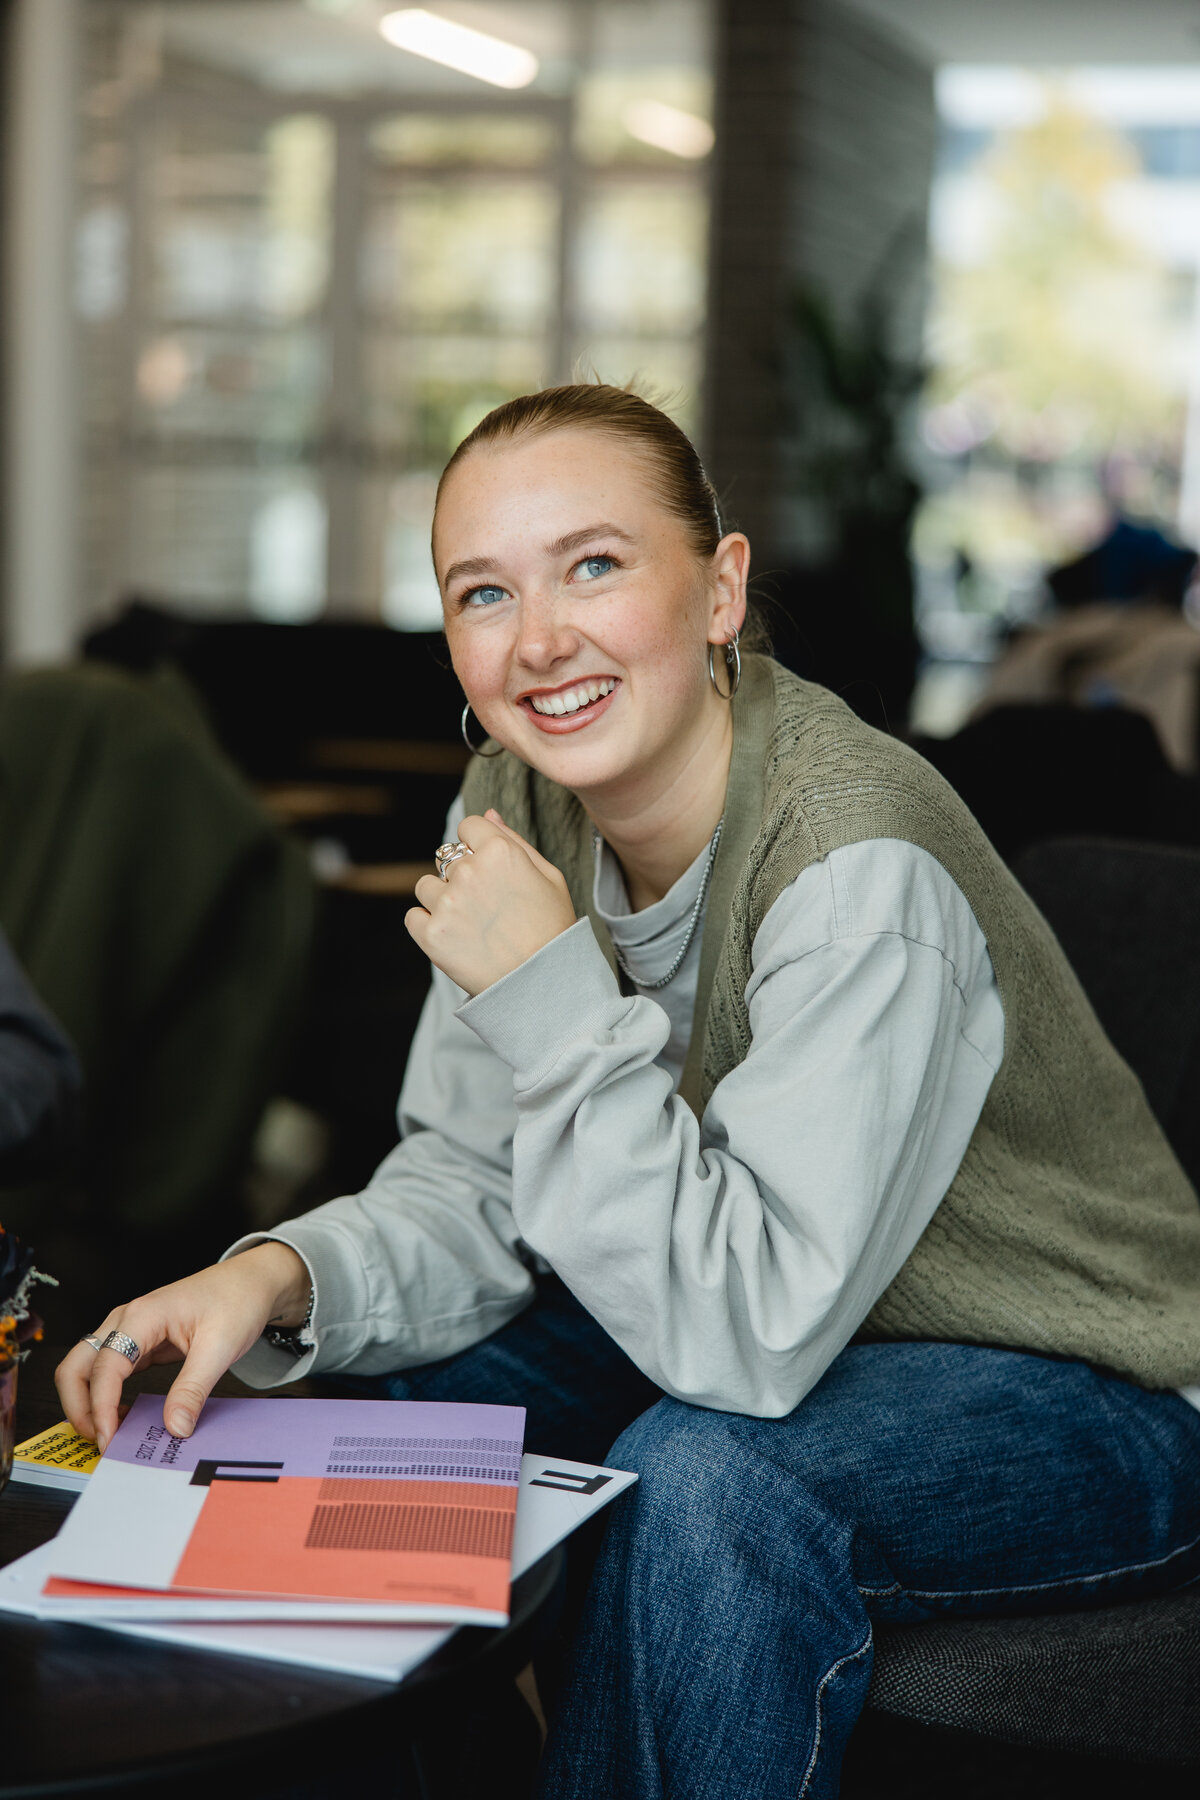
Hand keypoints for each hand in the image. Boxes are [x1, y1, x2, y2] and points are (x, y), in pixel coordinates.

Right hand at [54, 1242, 310, 1451]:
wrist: (252, 1281)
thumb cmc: (237, 1299)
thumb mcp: (221, 1346)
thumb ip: (194, 1389)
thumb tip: (175, 1427)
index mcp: (142, 1316)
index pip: (105, 1368)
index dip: (100, 1408)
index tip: (110, 1439)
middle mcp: (127, 1321)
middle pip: (76, 1366)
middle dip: (79, 1408)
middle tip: (101, 1441)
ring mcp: (130, 1331)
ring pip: (86, 1370)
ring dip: (88, 1404)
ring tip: (110, 1435)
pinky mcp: (139, 1342)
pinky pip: (109, 1373)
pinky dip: (106, 1397)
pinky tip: (124, 1417)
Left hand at [406, 809, 575, 994]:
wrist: (543, 985)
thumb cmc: (552, 928)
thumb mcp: (548, 876)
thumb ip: (514, 839)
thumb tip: (487, 813)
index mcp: (499, 851)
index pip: (468, 827)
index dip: (478, 847)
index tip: (489, 872)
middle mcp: (469, 872)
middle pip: (447, 858)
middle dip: (462, 877)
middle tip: (486, 908)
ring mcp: (447, 903)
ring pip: (426, 886)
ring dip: (441, 900)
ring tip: (470, 925)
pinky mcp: (431, 934)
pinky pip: (413, 917)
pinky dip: (427, 927)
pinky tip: (455, 939)